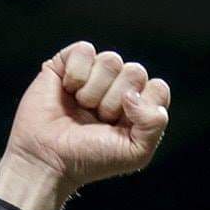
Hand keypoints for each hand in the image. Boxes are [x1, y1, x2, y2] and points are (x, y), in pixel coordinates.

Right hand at [0, 40, 170, 195]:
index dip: (142, 106)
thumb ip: (154, 125)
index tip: (122, 125)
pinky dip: (76, 73)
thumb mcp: (136, 153)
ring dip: (95, 91)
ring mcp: (94, 74)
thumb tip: (134, 94)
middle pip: (136, 72)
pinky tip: (68, 90)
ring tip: (83, 108)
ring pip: (111, 60)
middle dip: (116, 101)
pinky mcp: (68, 63)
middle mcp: (119, 88)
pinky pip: (85, 50)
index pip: (158, 88)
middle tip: (99, 119)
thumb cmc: (92, 158)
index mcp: (139, 108)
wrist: (50, 158)